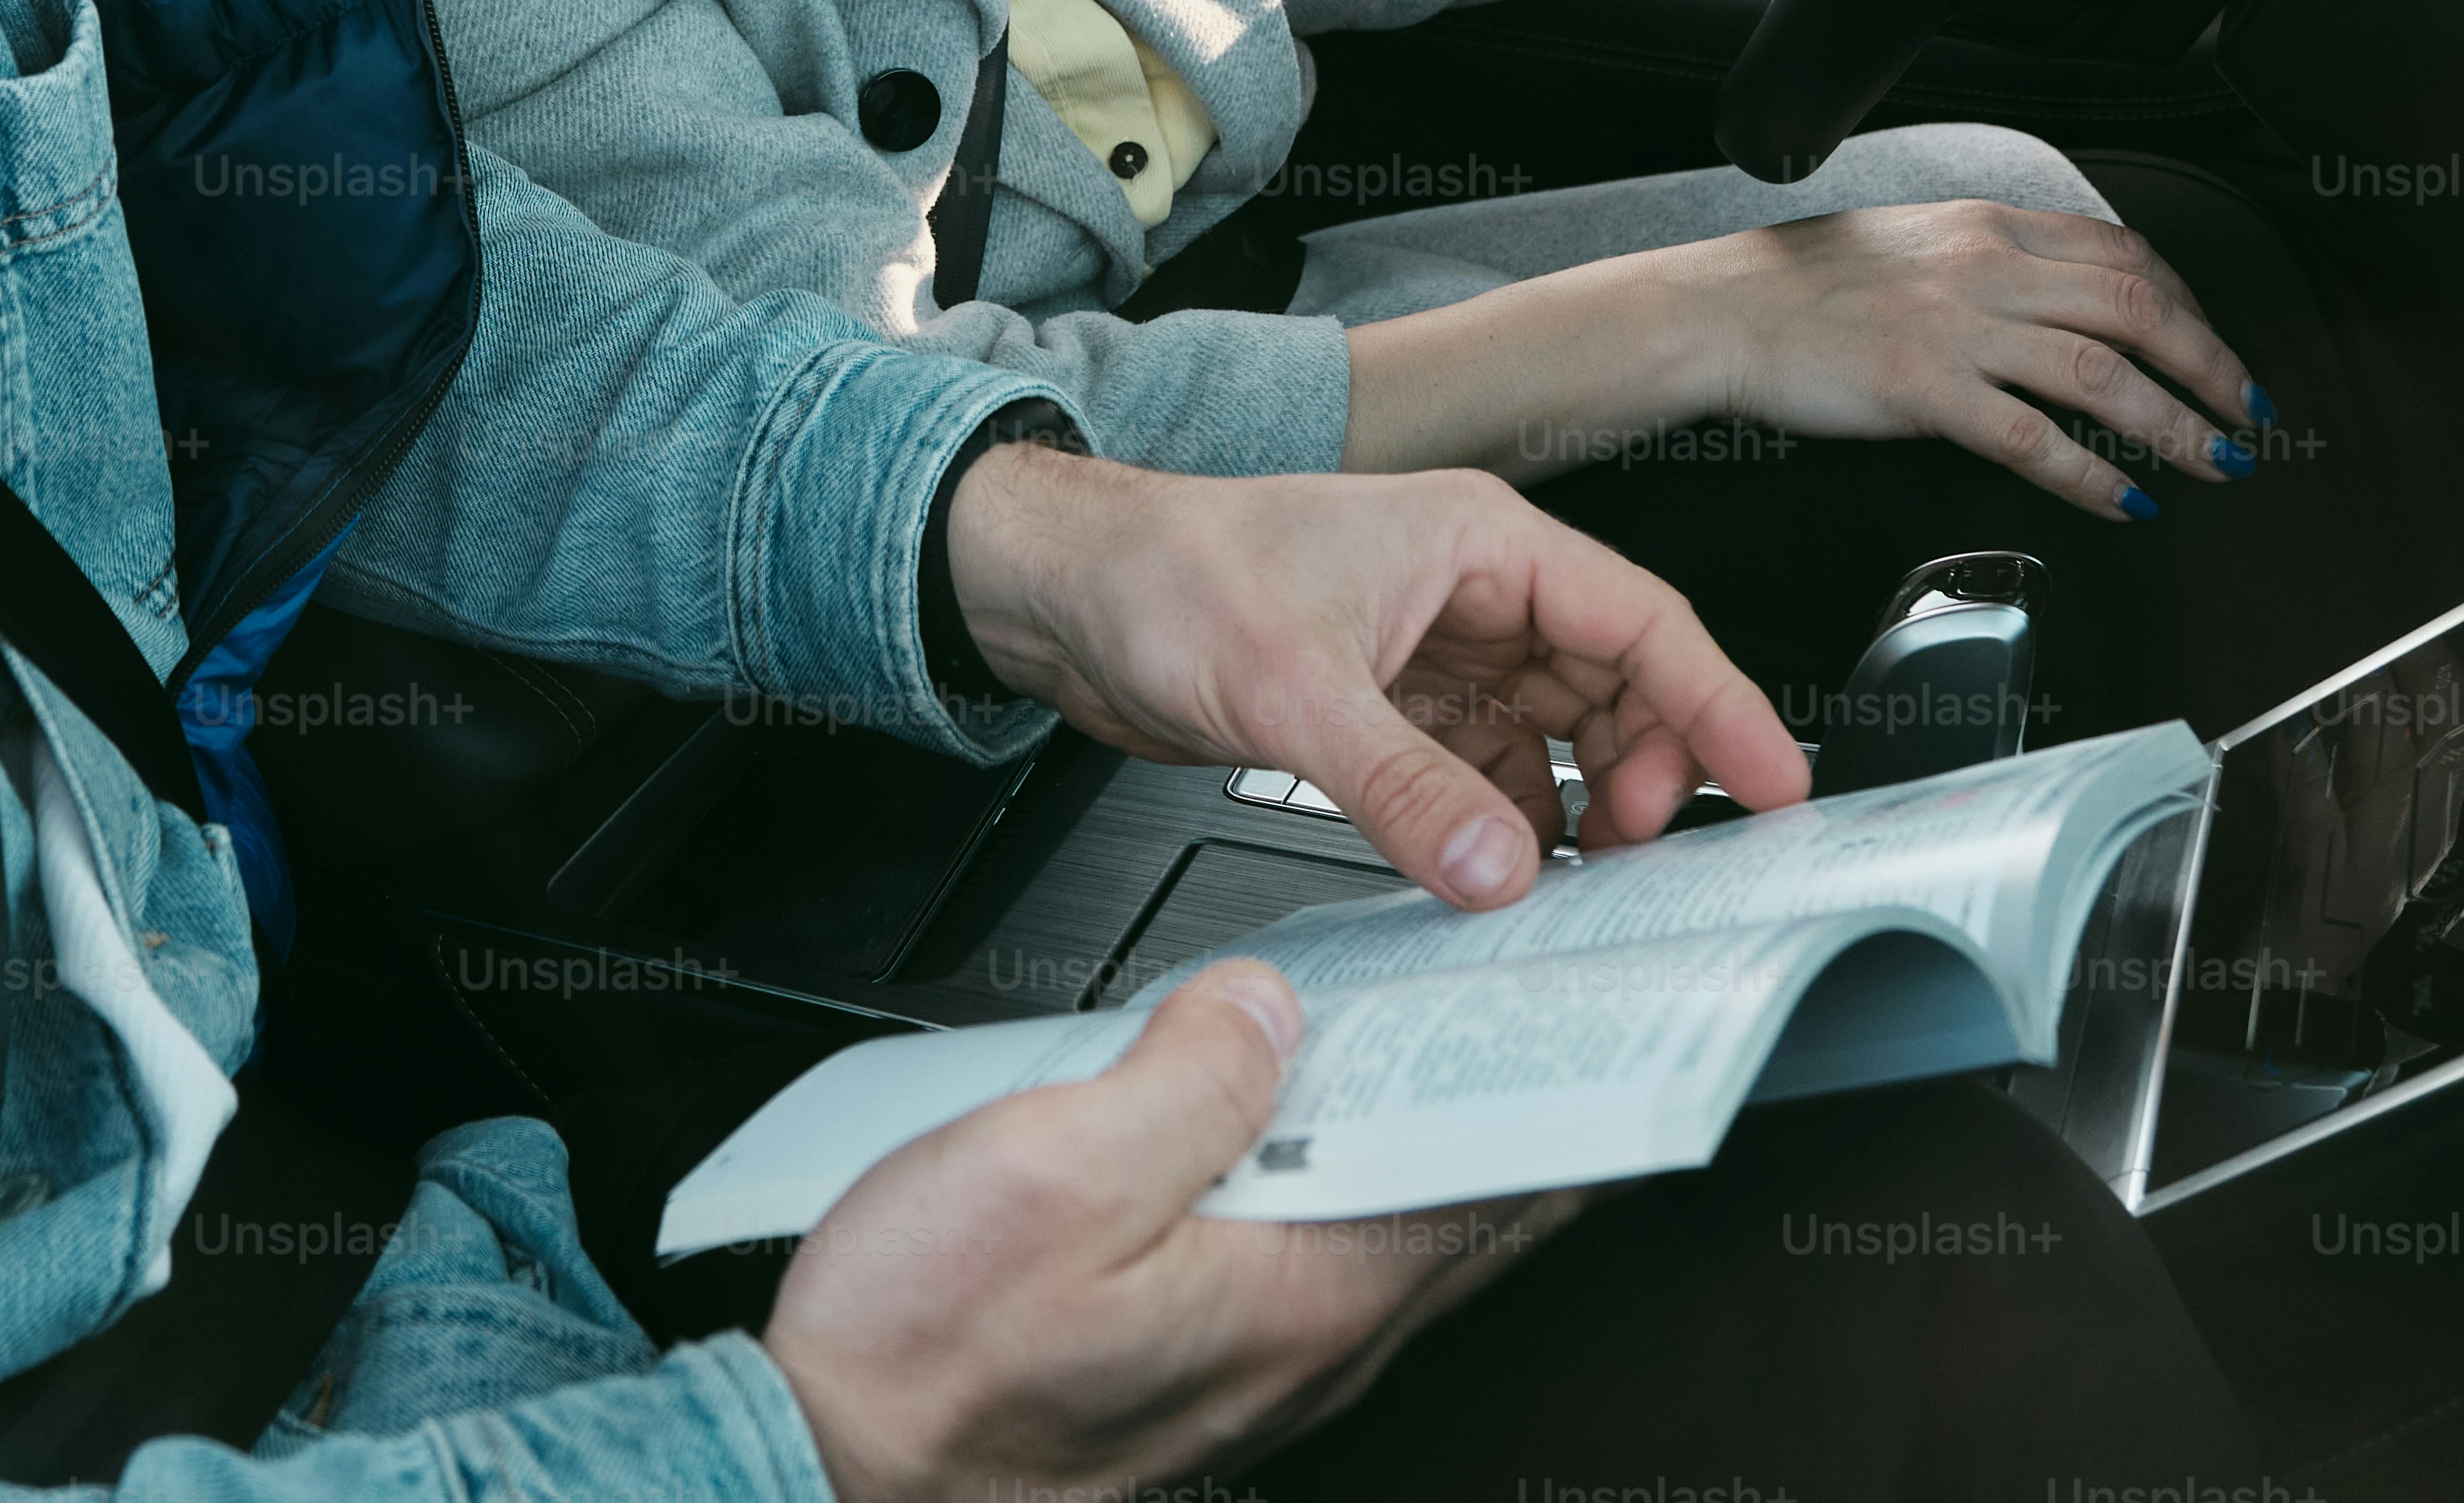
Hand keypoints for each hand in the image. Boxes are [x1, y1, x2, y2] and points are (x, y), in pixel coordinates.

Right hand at [767, 959, 1579, 1502]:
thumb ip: (1181, 1074)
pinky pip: (1306, 1252)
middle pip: (1465, 1211)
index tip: (1639, 1033)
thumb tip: (1264, 1007)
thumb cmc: (918, 1362)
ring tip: (1433, 1036)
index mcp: (1298, 1292)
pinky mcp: (1193, 1364)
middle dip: (1522, 1108)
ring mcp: (1254, 1364)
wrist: (824, 1471)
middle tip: (1560, 1012)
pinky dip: (1332, 1174)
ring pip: (1389, 1229)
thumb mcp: (1046, 1169)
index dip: (1574, 1098)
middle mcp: (1302, 1345)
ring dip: (1424, 1136)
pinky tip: (1285, 1120)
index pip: (1500, 1187)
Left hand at [940, 443, 1806, 900]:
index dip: (1715, 703)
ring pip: (1551, 734)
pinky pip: (1482, 772)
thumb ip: (1403, 786)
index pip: (1641, 621)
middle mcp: (1469, 592)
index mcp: (1478, 542)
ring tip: (1584, 878)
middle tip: (1647, 853)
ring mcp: (1430, 653)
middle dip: (1646, 768)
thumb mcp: (1292, 685)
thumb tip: (1498, 869)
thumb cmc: (1163, 573)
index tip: (1769, 781)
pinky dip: (1504, 822)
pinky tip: (1499, 872)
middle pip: (1612, 684)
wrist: (1061, 592)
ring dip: (1576, 805)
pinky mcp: (1384, 710)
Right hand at [1664, 198, 2260, 518]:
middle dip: (2212, 367)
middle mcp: (1987, 266)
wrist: (1720, 310)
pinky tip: (2126, 503)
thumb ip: (1989, 258)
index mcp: (1989, 225)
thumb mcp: (1914, 240)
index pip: (2125, 254)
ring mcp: (1958, 327)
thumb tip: (2060, 297)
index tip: (2217, 349)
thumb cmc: (1804, 284)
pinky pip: (2034, 438)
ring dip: (2177, 425)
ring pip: (2103, 373)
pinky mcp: (1924, 388)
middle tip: (2250, 415)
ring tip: (2217, 465)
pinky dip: (2094, 476)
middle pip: (2139, 309)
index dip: (2192, 305)